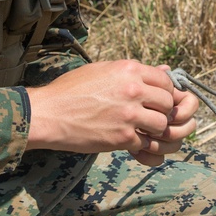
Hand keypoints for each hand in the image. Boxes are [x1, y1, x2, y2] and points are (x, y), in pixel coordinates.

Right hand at [25, 60, 197, 165]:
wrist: (48, 113)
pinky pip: (146, 143)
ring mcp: (129, 115)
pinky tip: (128, 141)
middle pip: (167, 102)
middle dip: (161, 111)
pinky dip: (140, 145)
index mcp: (129, 70)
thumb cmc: (70, 90)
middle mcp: (133, 90)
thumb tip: (165, 70)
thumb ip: (133, 72)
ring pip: (162, 124)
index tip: (155, 100)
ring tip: (140, 129)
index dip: (164, 92)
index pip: (165, 81)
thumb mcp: (101, 70)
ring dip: (154, 129)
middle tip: (149, 116)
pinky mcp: (122, 137)